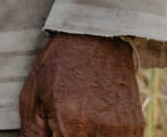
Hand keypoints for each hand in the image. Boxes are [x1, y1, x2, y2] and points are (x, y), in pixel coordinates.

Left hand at [18, 32, 143, 136]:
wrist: (96, 39)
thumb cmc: (59, 66)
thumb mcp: (33, 97)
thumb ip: (32, 134)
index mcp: (71, 127)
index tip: (54, 131)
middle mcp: (100, 132)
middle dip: (70, 136)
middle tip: (64, 125)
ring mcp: (121, 131)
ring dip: (89, 136)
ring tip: (80, 120)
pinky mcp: (135, 126)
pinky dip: (105, 136)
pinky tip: (95, 122)